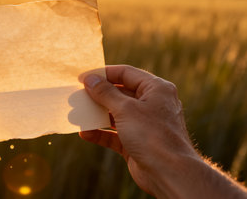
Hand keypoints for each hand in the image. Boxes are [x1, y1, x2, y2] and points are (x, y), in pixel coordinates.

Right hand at [80, 65, 194, 195]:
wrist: (168, 173)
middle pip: (120, 93)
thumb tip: (90, 79)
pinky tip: (85, 133)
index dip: (104, 73)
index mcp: (156, 89)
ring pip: (115, 114)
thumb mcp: (125, 109)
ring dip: (96, 115)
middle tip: (77, 95)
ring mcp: (144, 124)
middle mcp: (152, 104)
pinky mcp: (137, 142)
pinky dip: (101, 133)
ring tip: (77, 113)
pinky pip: (115, 133)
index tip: (83, 77)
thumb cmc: (152, 135)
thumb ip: (105, 93)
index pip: (126, 73)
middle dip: (98, 95)